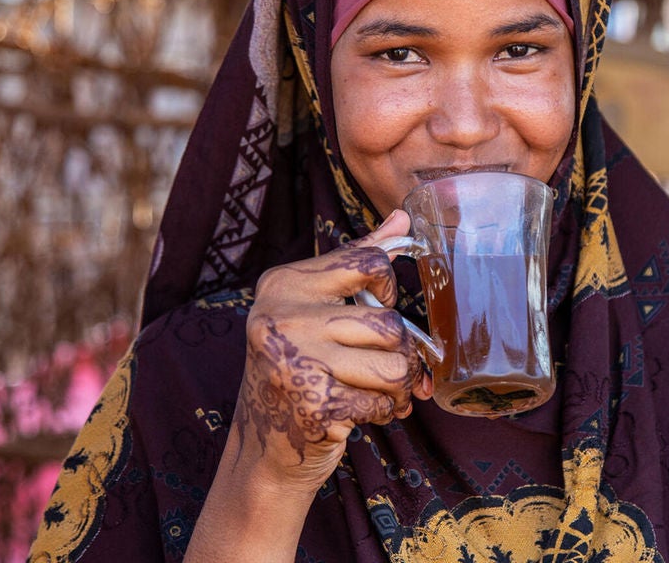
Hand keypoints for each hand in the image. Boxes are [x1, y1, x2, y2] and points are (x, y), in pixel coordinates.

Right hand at [229, 210, 432, 491]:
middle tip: (393, 371)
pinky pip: (382, 402)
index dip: (389, 290)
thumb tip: (404, 217)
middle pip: (388, 323)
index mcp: (283, 284)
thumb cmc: (299, 370)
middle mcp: (282, 317)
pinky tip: (362, 414)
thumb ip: (356, 263)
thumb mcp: (314, 309)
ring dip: (398, 388)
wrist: (264, 450)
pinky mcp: (313, 404)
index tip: (382, 308)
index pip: (366, 262)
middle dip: (403, 355)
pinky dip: (383, 413)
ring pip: (393, 365)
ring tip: (383, 394)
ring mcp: (295, 360)